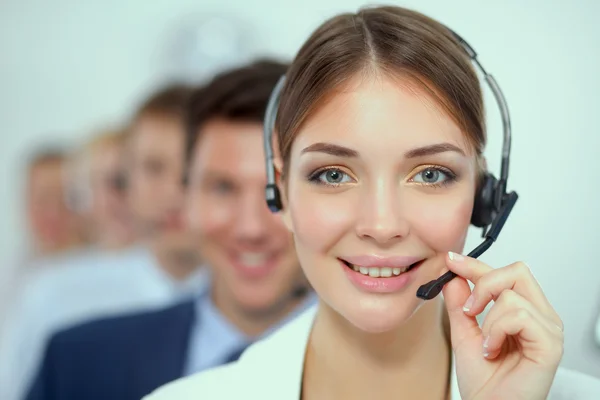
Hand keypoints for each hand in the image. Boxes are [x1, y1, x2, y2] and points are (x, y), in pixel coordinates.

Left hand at [442, 252, 563, 399]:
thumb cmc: (483, 382)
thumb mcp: (463, 333)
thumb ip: (460, 304)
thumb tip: (453, 276)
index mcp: (524, 311)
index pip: (504, 274)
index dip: (476, 265)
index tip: (451, 261)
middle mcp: (540, 316)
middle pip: (516, 271)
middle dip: (484, 284)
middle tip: (470, 311)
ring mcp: (548, 329)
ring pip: (512, 295)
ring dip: (488, 320)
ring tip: (486, 344)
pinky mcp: (550, 344)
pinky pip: (519, 315)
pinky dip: (497, 330)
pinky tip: (493, 349)